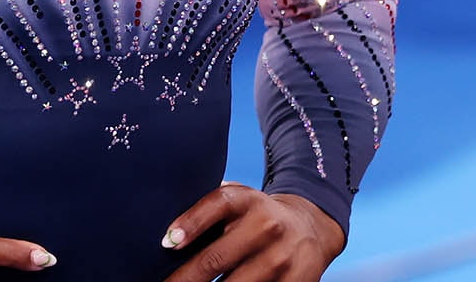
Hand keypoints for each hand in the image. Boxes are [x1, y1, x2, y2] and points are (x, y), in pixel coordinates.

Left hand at [160, 183, 344, 281]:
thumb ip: (207, 209)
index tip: (167, 243)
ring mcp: (281, 258)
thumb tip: (165, 233)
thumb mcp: (238, 201)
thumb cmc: (256, 218)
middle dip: (183, 279)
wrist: (310, 229)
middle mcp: (267, 226)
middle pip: (216, 259)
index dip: (191, 223)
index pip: (218, 204)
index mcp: (248, 201)